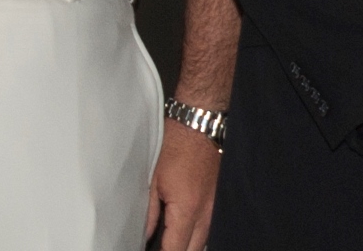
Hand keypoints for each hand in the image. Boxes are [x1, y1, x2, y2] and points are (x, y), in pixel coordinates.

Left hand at [143, 119, 219, 250]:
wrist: (200, 125)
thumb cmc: (176, 147)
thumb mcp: (153, 181)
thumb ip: (148, 214)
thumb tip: (143, 236)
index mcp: (188, 210)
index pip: (175, 250)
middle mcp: (207, 213)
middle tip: (160, 248)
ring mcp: (216, 207)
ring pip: (204, 241)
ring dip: (188, 246)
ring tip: (170, 243)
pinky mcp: (218, 199)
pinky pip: (209, 227)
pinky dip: (197, 235)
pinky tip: (184, 234)